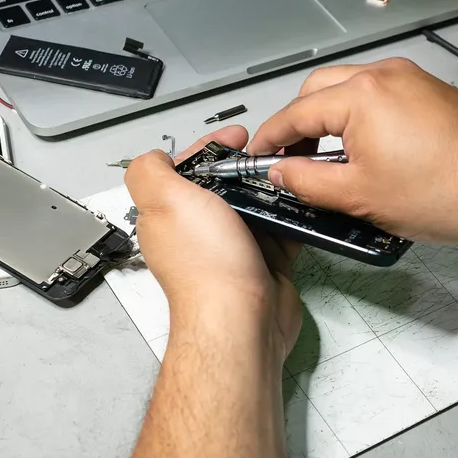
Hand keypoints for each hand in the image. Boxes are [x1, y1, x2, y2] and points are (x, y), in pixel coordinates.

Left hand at [125, 127, 301, 360]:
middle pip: (225, 185)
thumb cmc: (206, 263)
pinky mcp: (265, 263)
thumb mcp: (165, 200)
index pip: (189, 169)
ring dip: (274, 186)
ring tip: (296, 168)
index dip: (212, 147)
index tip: (239, 136)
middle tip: (274, 151)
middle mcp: (200, 232)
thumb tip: (153, 156)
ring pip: (256, 205)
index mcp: (171, 215)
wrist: (241, 320)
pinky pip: (282, 230)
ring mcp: (233, 248)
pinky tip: (307, 197)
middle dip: (248, 164)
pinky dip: (294, 214)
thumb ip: (149, 171)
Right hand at [249, 58, 457, 245]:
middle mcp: (385, 74)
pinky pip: (380, 94)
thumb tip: (281, 172)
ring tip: (331, 162)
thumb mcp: (360, 197)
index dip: (270, 138)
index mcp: (362, 95)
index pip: (296, 112)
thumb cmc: (448, 192)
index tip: (258, 156)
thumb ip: (307, 181)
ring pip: (349, 89)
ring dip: (331, 119)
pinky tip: (366, 152)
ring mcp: (410, 78)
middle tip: (292, 161)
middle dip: (299, 125)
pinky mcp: (429, 89)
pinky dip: (361, 117)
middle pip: (318, 91)